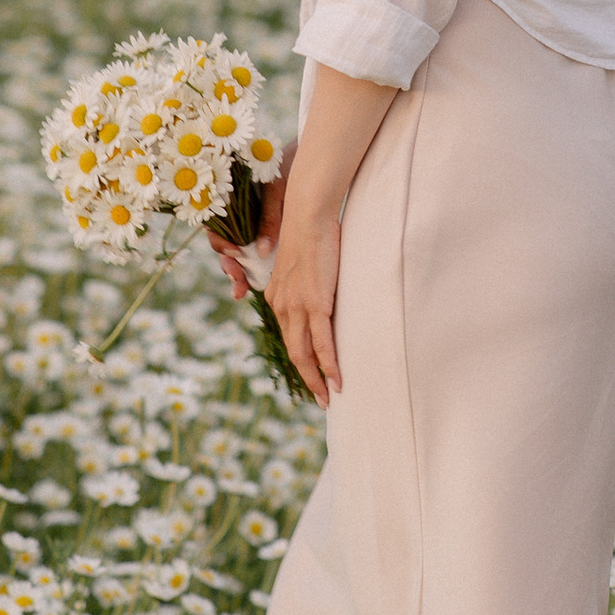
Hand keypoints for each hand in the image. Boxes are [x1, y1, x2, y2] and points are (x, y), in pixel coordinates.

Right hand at [212, 173, 282, 299]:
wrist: (305, 153)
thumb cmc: (286, 164)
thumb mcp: (278, 186)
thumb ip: (269, 216)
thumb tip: (260, 251)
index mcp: (229, 198)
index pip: (215, 226)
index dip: (221, 243)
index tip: (237, 253)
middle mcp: (235, 214)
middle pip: (225, 246)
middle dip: (229, 267)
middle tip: (238, 284)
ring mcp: (248, 225)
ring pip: (238, 253)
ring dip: (239, 272)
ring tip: (242, 291)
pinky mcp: (263, 231)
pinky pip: (255, 253)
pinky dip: (255, 268)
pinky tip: (258, 284)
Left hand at [265, 194, 342, 406]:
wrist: (308, 215)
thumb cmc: (311, 234)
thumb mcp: (301, 263)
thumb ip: (304, 282)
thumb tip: (316, 288)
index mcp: (276, 298)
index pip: (288, 338)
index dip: (299, 361)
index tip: (311, 377)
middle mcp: (281, 306)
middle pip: (293, 353)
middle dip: (307, 379)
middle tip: (320, 399)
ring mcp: (296, 307)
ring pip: (305, 354)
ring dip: (317, 379)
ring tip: (329, 397)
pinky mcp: (314, 303)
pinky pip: (321, 342)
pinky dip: (329, 364)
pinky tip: (337, 379)